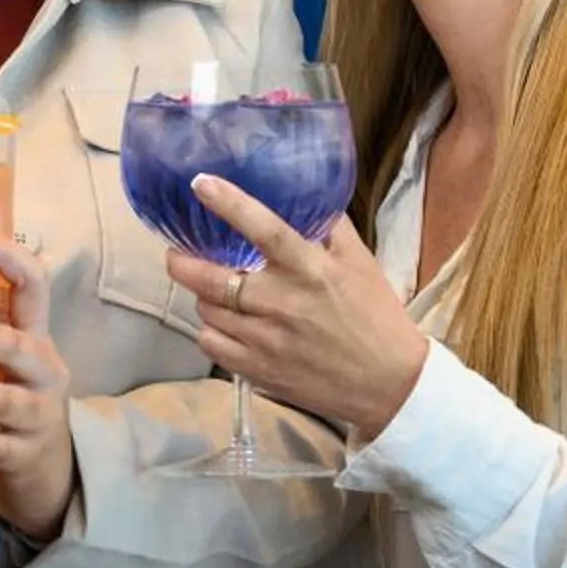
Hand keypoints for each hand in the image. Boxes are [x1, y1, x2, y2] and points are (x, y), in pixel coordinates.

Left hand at [167, 176, 429, 439]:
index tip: (200, 183)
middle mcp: (282, 304)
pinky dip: (210, 330)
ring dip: (202, 296)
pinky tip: (222, 322)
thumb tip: (303, 193)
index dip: (229, 204)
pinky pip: (212, 344)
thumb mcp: (360, 262)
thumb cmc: (375, 316)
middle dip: (183, 262)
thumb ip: (329, 226)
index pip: (264, 229)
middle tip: (176, 252)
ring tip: (211, 288)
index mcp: (310, 270)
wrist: (390, 384)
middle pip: (213, 279)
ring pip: (208, 311)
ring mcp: (266, 341)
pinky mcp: (258, 371)